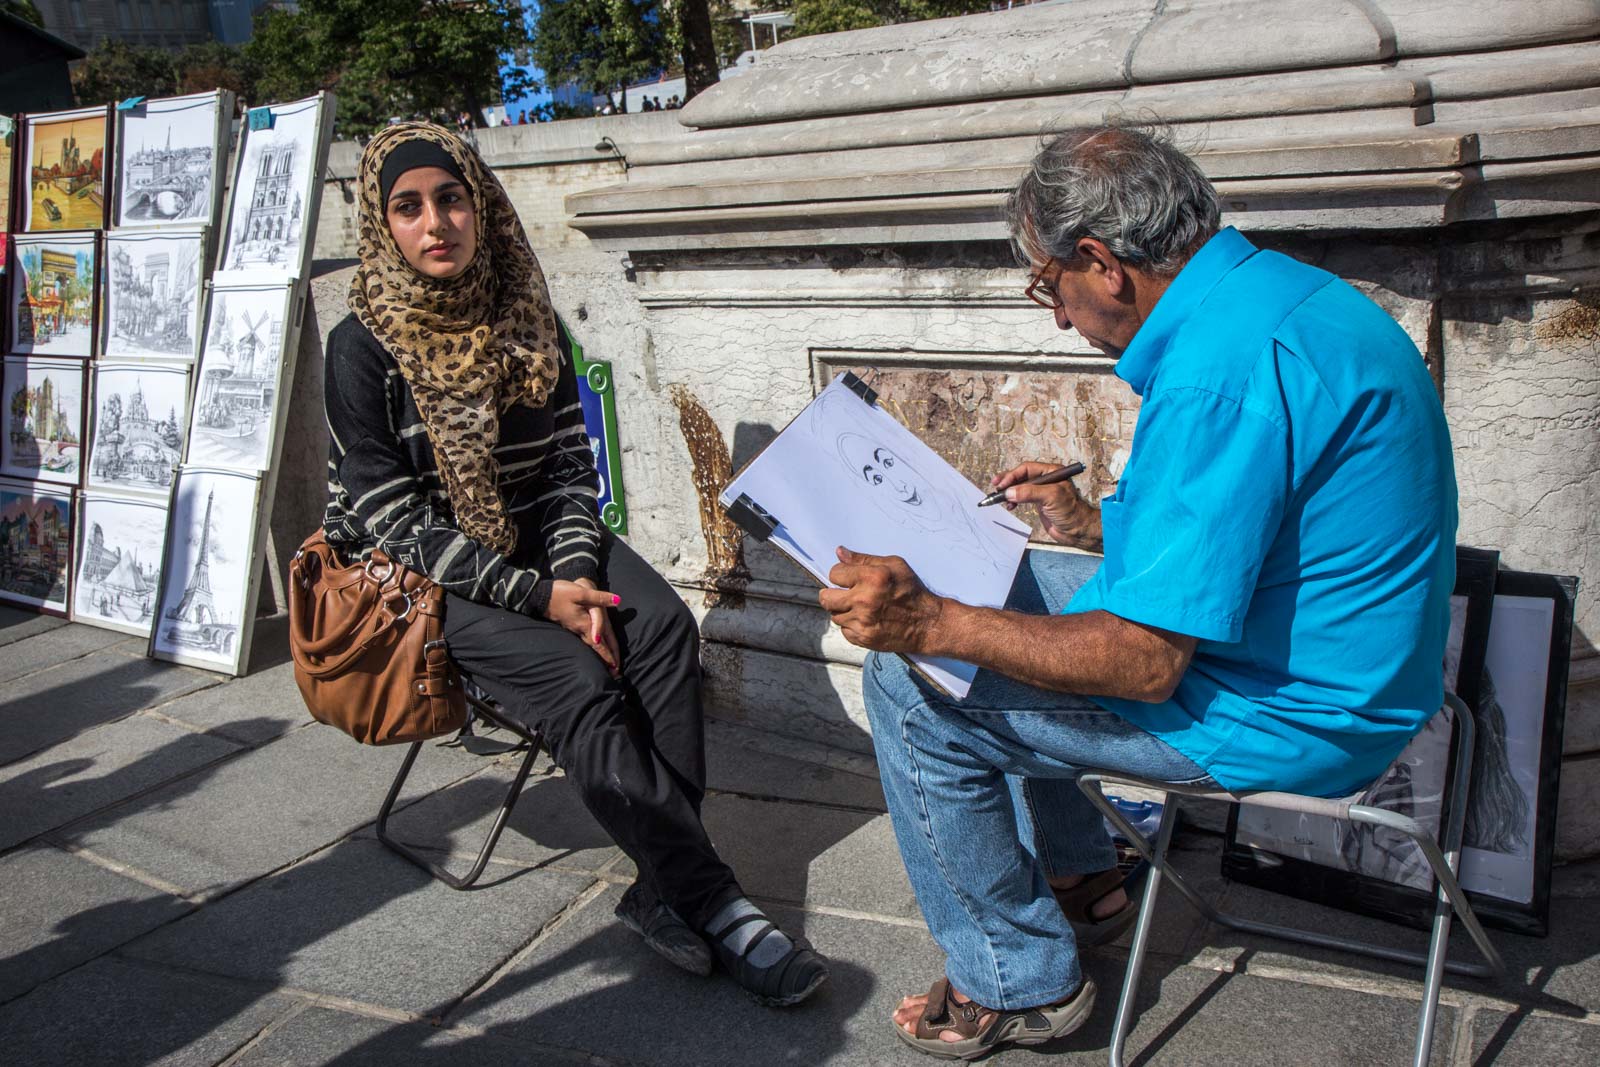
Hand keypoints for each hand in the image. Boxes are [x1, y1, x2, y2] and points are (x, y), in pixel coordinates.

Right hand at [546, 578, 621, 675]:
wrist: (538, 595)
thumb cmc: (560, 593)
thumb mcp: (581, 593)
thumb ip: (599, 598)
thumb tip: (617, 600)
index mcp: (585, 623)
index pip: (598, 643)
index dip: (607, 654)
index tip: (614, 666)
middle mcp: (579, 629)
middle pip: (595, 647)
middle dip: (605, 659)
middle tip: (614, 672)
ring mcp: (573, 628)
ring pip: (589, 645)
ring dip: (598, 655)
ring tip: (606, 664)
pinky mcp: (568, 625)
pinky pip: (583, 639)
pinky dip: (591, 646)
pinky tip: (592, 647)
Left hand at [817, 547, 944, 653]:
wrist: (926, 623)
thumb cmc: (912, 591)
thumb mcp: (894, 565)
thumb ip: (864, 559)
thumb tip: (839, 553)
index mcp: (872, 578)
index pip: (834, 574)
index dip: (841, 575)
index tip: (848, 578)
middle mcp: (864, 600)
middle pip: (826, 598)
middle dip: (832, 594)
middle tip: (843, 594)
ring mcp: (862, 621)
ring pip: (834, 615)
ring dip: (843, 611)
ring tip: (860, 608)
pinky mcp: (863, 637)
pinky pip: (844, 630)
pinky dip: (851, 626)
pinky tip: (866, 620)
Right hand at [991, 460, 1098, 547]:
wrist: (1077, 530)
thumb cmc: (1070, 511)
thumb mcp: (1050, 497)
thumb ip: (1029, 492)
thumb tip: (1009, 492)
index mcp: (1051, 472)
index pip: (1027, 468)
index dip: (1013, 475)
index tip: (1003, 485)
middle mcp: (1046, 479)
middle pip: (1021, 476)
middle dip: (1008, 482)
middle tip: (996, 487)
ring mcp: (1042, 491)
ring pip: (1020, 487)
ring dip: (1009, 492)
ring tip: (1000, 499)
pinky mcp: (1039, 503)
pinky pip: (1021, 497)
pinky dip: (1013, 500)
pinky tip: (1010, 506)